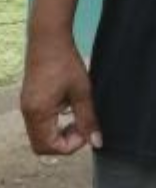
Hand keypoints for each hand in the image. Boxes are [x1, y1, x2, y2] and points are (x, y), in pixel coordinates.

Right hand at [20, 35, 101, 155]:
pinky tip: (68, 108)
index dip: (70, 146)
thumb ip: (88, 118)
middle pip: (41, 145)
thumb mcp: (82, 91)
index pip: (48, 147)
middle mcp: (27, 114)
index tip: (86, 130)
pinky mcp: (29, 101)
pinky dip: (53, 124)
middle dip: (64, 142)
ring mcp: (26, 107)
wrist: (49, 40)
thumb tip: (96, 142)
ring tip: (77, 117)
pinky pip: (38, 123)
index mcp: (38, 113)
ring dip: (59, 132)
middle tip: (82, 127)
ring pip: (40, 135)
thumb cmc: (66, 63)